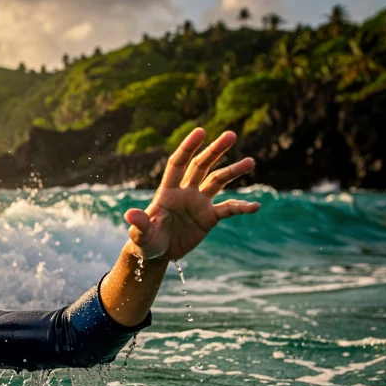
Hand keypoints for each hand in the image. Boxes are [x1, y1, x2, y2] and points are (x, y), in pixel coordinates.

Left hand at [124, 128, 258, 261]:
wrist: (156, 254)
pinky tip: (256, 206)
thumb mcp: (141, 235)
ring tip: (251, 162)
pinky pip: (228, 209)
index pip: (178, 163)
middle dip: (215, 150)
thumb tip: (130, 214)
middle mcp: (185, 193)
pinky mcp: (209, 218)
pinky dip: (241, 207)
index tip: (201, 131)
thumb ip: (139, 224)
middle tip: (231, 134)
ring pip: (218, 181)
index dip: (188, 147)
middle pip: (201, 166)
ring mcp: (199, 204)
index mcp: (167, 192)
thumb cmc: (146, 242)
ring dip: (234, 171)